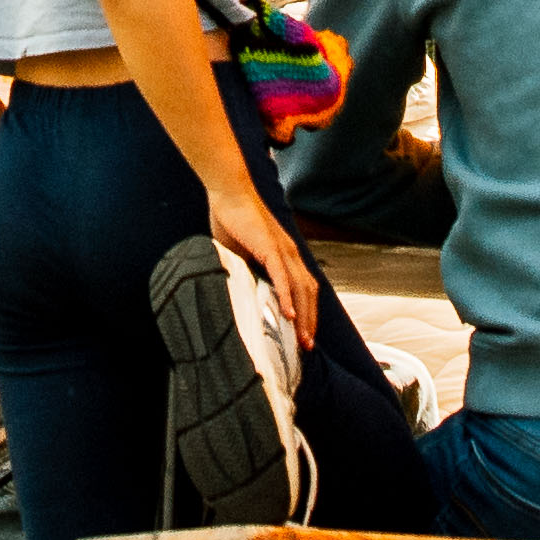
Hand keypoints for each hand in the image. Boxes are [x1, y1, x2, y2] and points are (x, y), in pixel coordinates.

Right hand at [208, 196, 322, 362]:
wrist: (229, 192)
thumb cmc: (232, 221)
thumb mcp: (240, 254)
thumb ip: (244, 271)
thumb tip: (238, 292)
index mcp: (285, 255)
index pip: (304, 289)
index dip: (307, 312)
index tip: (302, 335)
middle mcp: (291, 254)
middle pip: (309, 293)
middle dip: (310, 322)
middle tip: (307, 346)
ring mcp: (283, 250)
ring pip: (300, 289)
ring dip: (304, 316)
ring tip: (302, 339)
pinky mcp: (270, 247)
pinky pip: (282, 276)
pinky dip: (288, 297)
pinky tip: (289, 315)